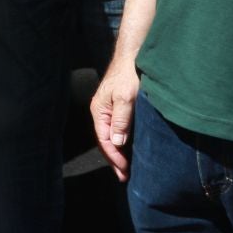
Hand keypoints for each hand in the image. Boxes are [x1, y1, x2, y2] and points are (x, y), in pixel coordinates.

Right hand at [89, 62, 139, 179]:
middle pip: (105, 141)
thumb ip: (121, 119)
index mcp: (99, 111)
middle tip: (125, 177)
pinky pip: (117, 130)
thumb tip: (117, 142)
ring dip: (118, 153)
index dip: (114, 157)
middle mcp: (101, 112)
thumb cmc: (129, 75)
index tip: (125, 170)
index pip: (105, 140)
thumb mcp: (126, 98)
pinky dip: (122, 143)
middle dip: (114, 159)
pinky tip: (129, 149)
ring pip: (111, 136)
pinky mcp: (118, 107)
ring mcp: (109, 110)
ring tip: (126, 168)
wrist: (133, 56)